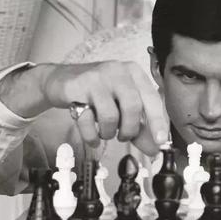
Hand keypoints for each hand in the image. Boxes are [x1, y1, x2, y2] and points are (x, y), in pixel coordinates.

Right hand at [0, 61, 168, 155]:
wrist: (59, 80)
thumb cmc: (97, 94)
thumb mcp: (120, 105)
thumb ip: (139, 126)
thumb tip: (155, 148)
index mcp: (133, 72)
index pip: (151, 98)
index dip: (157, 121)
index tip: (161, 140)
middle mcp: (116, 71)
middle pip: (133, 107)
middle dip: (130, 129)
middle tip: (124, 137)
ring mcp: (96, 78)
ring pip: (110, 116)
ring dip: (109, 133)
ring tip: (105, 132)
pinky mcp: (77, 88)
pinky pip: (88, 121)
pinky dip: (92, 136)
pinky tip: (93, 137)